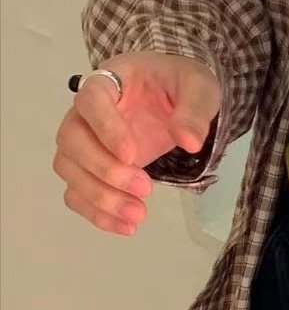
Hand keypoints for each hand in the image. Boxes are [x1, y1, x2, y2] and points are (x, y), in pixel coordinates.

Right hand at [54, 51, 220, 235]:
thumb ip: (194, 110)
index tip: (132, 155)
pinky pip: (76, 192)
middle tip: (145, 188)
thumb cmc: (178, 85)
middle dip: (105, 170)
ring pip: (69, 170)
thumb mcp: (197, 87)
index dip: (105, 128)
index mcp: (109, 82)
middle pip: (71, 140)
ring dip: (99, 197)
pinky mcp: (89, 169)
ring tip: (138, 215)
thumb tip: (189, 142)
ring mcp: (83, 142)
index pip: (91, 100)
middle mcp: (84, 112)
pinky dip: (96, 213)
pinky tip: (126, 226)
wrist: (173, 98)